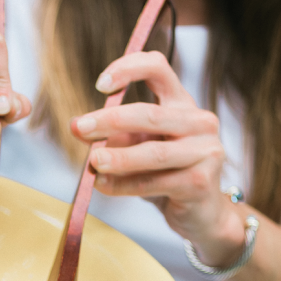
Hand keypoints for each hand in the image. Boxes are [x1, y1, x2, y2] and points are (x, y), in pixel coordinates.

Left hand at [71, 51, 245, 267]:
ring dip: (119, 157)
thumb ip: (111, 135)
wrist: (200, 213)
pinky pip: (154, 183)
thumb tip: (76, 126)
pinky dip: (124, 185)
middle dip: (110, 120)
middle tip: (80, 128)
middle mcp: (199, 122)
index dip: (129, 68)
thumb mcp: (137, 148)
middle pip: (150, 114)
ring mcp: (205, 152)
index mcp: (182, 103)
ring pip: (154, 152)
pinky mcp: (200, 183)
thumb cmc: (166, 174)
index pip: (158, 68)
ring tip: (93, 162)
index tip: (100, 85)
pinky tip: (103, 186)